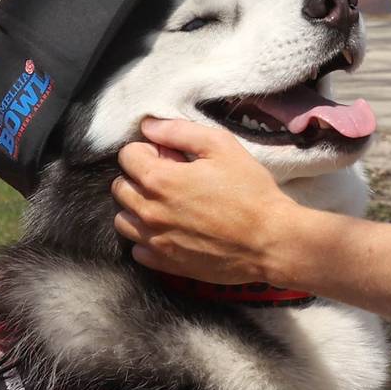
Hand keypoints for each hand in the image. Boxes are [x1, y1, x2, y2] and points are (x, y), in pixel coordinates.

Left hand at [112, 118, 299, 285]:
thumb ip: (180, 132)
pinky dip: (147, 237)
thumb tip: (149, 126)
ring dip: (138, 208)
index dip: (149, 150)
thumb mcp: (222, 147)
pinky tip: (171, 229)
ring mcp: (155, 240)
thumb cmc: (251, 192)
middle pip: (120, 187)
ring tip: (167, 205)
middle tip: (172, 178)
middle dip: (140, 176)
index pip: (127, 156)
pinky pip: (137, 249)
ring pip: (123, 219)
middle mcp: (150, 211)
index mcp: (160, 180)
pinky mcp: (165, 263)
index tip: (171, 156)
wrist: (270, 241)